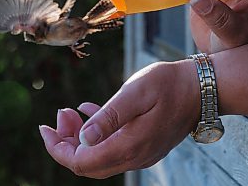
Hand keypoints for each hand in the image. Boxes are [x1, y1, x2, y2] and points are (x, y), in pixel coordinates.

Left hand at [39, 42, 247, 177]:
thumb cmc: (169, 83)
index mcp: (130, 145)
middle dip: (66, 143)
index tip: (44, 127)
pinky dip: (96, 135)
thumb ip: (109, 116)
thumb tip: (83, 139)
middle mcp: (135, 157)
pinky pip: (112, 148)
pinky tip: (89, 111)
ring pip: (99, 158)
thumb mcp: (136, 92)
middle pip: (88, 165)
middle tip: (60, 114)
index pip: (82, 162)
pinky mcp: (145, 145)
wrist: (202, 88)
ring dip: (80, 139)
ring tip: (71, 111)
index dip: (58, 148)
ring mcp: (141, 154)